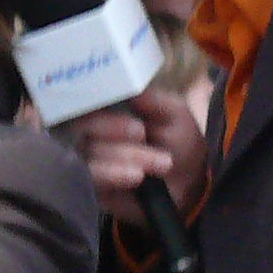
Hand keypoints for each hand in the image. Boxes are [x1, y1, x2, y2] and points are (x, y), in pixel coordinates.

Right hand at [64, 88, 209, 235]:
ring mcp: (88, 160)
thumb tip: (129, 87)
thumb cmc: (177, 142)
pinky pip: (92, 178)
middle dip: (113, 128)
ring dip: (127, 155)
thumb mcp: (174, 113)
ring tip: (162, 163)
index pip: (89, 99)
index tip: (125, 107)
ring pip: (91, 151)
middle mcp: (91, 133)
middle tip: (142, 132)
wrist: (188, 184)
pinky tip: (137, 176)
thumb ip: (153, 99)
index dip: (101, 100)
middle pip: (83, 125)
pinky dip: (113, 174)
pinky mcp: (91, 186)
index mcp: (108, 109)